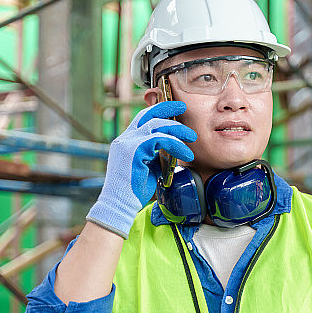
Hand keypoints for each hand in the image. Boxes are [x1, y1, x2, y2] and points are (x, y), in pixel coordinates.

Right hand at [86, 101, 195, 237]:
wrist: (119, 204)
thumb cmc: (134, 190)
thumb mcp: (148, 168)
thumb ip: (157, 156)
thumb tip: (172, 151)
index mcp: (126, 141)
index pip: (142, 118)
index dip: (158, 110)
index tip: (174, 109)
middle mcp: (125, 139)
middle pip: (148, 115)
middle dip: (167, 108)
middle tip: (183, 108)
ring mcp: (128, 143)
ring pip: (156, 125)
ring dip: (177, 129)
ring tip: (192, 137)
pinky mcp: (134, 151)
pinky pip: (159, 140)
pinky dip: (175, 145)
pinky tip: (186, 154)